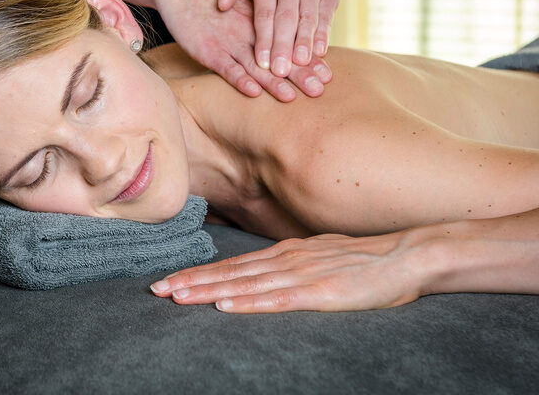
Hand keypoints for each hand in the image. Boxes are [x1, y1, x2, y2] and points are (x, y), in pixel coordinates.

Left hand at [150, 232, 423, 312]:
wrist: (405, 255)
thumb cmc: (362, 261)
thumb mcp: (318, 257)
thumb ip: (289, 265)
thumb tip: (261, 273)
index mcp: (284, 254)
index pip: (232, 266)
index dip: (199, 274)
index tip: (169, 282)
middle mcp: (285, 261)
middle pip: (230, 274)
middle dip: (191, 282)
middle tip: (156, 291)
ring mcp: (301, 275)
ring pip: (245, 285)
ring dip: (209, 292)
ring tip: (178, 298)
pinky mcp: (320, 293)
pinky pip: (278, 300)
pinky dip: (249, 303)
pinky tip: (227, 307)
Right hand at [153, 0, 331, 101]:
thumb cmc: (214, 3)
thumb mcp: (243, 11)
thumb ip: (262, 28)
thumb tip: (287, 49)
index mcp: (259, 23)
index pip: (289, 41)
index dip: (307, 58)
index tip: (327, 73)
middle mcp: (248, 32)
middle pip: (278, 54)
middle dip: (299, 74)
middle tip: (319, 90)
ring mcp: (228, 42)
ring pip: (255, 64)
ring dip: (274, 82)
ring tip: (292, 97)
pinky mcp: (208, 51)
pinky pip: (226, 67)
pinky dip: (240, 79)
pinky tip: (254, 92)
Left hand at [215, 0, 342, 76]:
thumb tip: (221, 6)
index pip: (264, 13)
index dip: (264, 39)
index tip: (261, 63)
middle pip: (286, 18)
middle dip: (282, 47)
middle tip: (279, 72)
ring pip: (307, 18)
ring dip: (304, 43)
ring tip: (300, 65)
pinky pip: (326, 15)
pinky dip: (323, 35)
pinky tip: (320, 52)